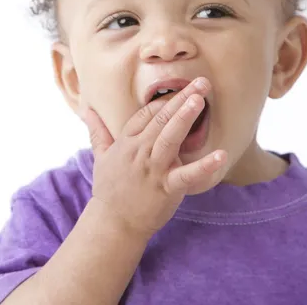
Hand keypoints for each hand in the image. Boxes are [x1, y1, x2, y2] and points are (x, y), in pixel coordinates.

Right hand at [81, 77, 226, 238]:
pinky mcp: (165, 187)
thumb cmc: (109, 188)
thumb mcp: (100, 156)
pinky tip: (221, 155)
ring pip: (169, 138)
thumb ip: (97, 130)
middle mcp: (139, 151)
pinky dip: (204, 166)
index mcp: (127, 142)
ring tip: (199, 100)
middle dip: (180, 99)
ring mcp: (152, 169)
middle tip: (201, 82)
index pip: (146, 113)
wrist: (113, 223)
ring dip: (184, 117)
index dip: (164, 100)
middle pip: (160, 119)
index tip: (181, 87)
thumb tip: (86, 110)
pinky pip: (186, 175)